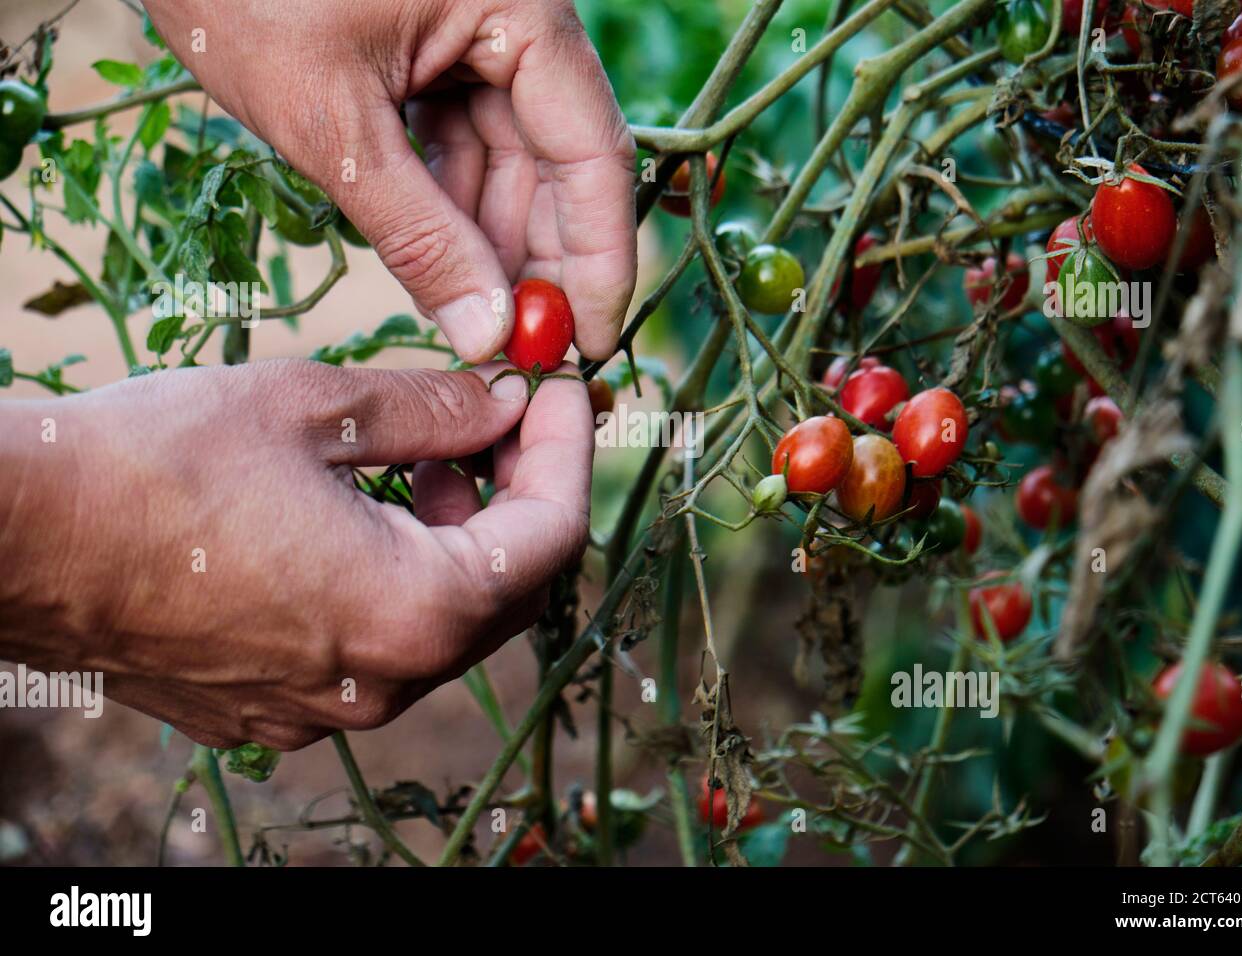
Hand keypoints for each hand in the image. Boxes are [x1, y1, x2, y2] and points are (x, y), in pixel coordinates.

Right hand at [0, 362, 592, 748]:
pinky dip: (394, 576)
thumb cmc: (155, 465)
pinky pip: (372, 645)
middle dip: (516, 494)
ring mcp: (325, 708)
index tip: (557, 390)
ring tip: (419, 459)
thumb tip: (509, 402)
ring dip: (452, 535)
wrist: (13, 540)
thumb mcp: (315, 408)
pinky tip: (357, 514)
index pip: (551, 536)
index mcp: (415, 613)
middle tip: (498, 419)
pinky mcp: (272, 706)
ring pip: (441, 619)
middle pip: (506, 587)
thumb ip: (437, 409)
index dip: (567, 450)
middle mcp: (383, 682)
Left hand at [141, 0, 637, 362]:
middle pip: (560, 160)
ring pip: (513, 159)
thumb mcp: (333, 127)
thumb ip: (419, 235)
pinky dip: (453, 205)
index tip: (589, 343)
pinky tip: (445, 269)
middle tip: (532, 353)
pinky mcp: (436, 48)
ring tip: (480, 324)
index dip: (599, 258)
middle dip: (542, 260)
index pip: (592, 150)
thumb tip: (488, 336)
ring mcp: (477, 31)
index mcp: (519, 5)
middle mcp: (516, 16)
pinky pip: (465, 140)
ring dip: (493, 243)